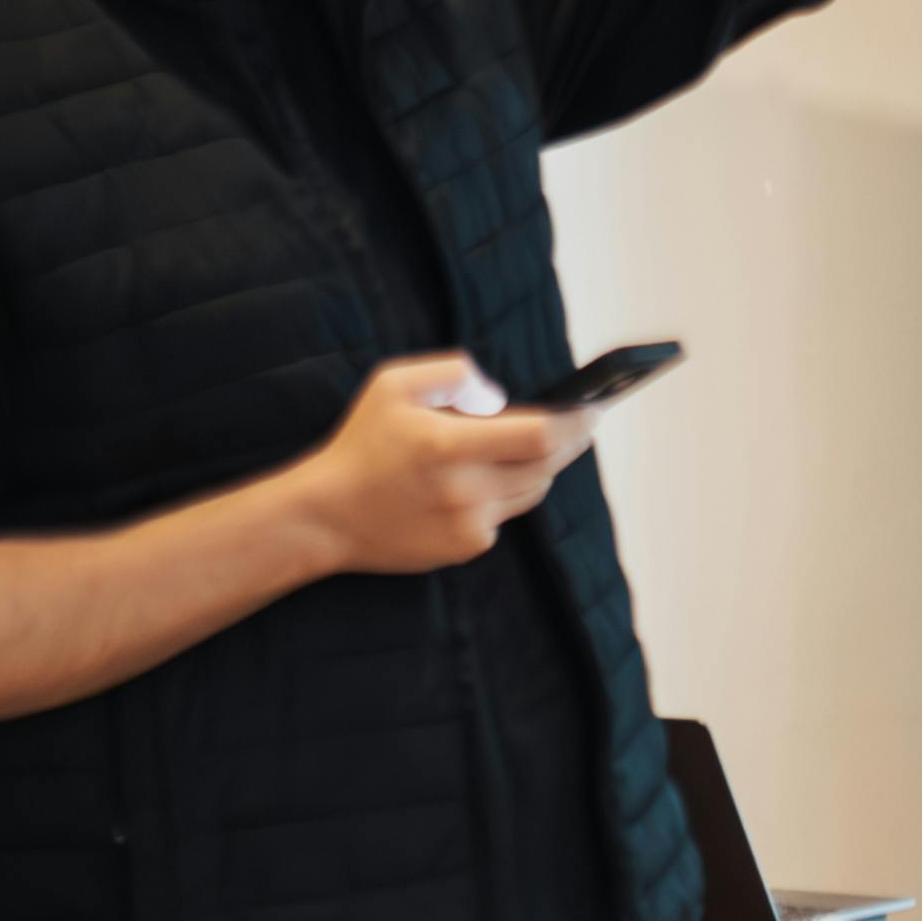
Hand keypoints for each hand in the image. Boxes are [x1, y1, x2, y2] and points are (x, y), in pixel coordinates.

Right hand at [294, 348, 591, 576]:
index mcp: (447, 447)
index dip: (576, 422)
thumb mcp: (394, 382)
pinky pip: (504, 514)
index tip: (593, 408)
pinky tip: (480, 479)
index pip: (540, 437)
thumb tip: (501, 396)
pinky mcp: (466, 548)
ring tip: (532, 443)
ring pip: (531, 491)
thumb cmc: (362, 442)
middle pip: (547, 466)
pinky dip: (502, 493)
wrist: (328, 514)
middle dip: (569, 441)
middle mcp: (464, 491)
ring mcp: (468, 526)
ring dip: (538, 466)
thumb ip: (454, 372)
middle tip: (581, 420)